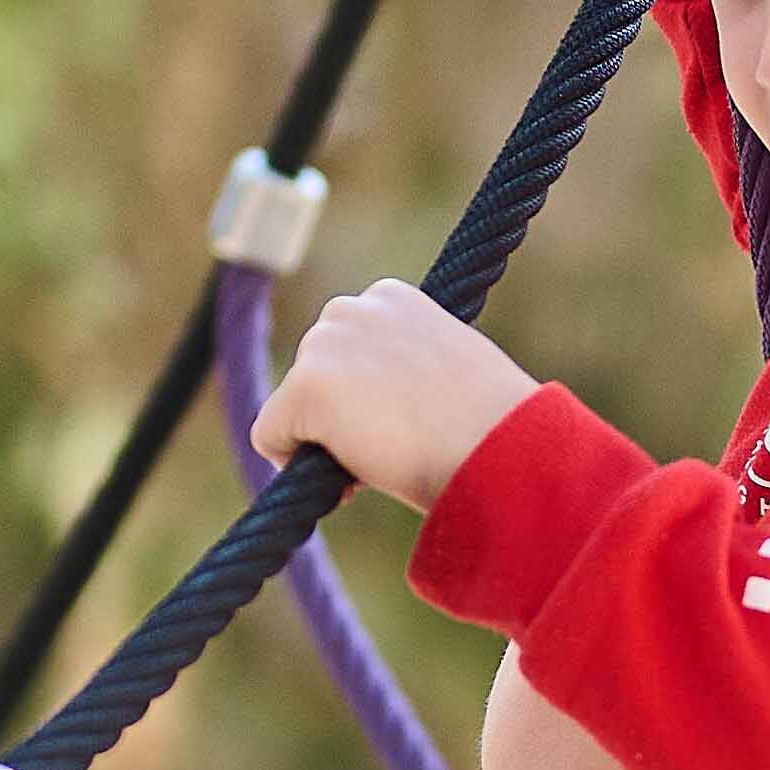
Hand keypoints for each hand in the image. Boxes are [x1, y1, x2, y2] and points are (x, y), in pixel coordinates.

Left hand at [260, 283, 534, 508]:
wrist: (499, 448)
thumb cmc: (489, 426)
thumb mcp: (445, 373)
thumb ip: (401, 370)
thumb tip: (373, 403)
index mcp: (390, 298)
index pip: (345, 351)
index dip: (367, 395)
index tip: (406, 419)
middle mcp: (351, 307)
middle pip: (314, 375)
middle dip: (341, 414)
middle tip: (394, 444)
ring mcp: (324, 344)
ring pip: (294, 408)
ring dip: (326, 438)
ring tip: (383, 455)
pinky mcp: (306, 385)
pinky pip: (270, 437)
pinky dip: (295, 465)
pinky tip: (352, 471)